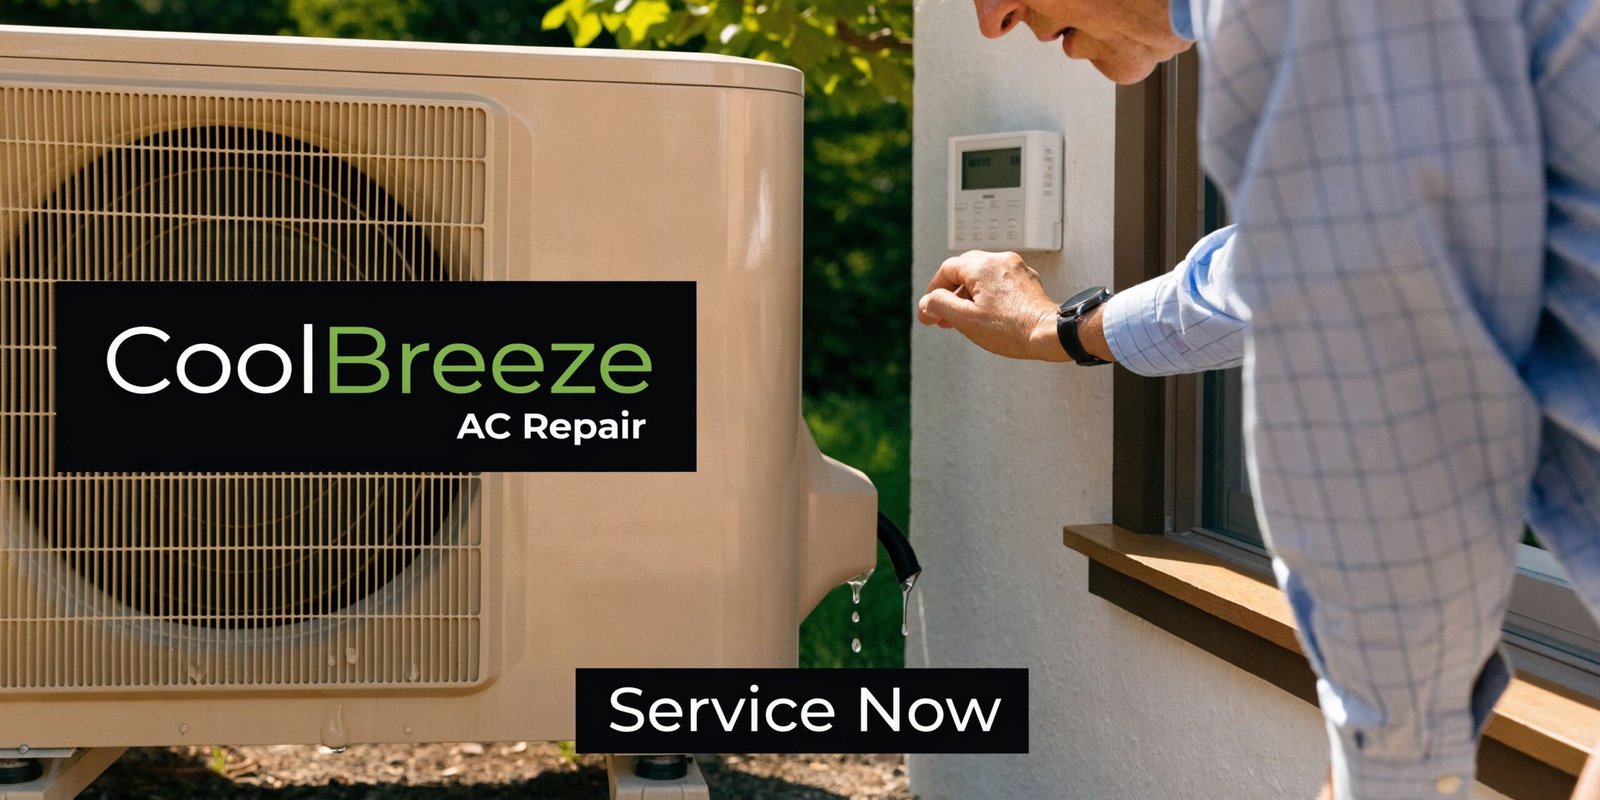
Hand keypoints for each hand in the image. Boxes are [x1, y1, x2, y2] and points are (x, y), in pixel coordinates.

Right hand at [917, 250, 1113, 362]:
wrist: (1049, 334)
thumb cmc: (1011, 329)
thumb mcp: (966, 319)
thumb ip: (940, 305)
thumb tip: (927, 301)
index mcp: (982, 266)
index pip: (947, 270)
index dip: (933, 291)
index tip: (928, 310)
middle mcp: (1000, 261)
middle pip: (965, 271)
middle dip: (950, 293)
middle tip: (942, 315)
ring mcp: (1017, 270)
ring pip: (983, 277)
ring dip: (968, 296)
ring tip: (962, 319)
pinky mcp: (1028, 282)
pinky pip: (1000, 283)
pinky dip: (987, 296)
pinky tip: (986, 315)